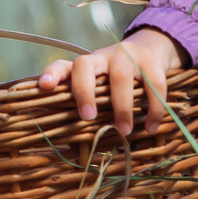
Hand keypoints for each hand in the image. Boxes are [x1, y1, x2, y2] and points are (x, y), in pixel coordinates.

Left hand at [38, 27, 191, 136]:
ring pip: (121, 76)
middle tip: (88, 117)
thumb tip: (81, 150)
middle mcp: (102, 57)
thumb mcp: (104, 88)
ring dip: (122, 106)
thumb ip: (93, 110)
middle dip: (83, 91)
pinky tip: (151, 127)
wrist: (152, 48)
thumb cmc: (120, 80)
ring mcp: (126, 56)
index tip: (43, 86)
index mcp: (86, 66)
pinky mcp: (151, 61)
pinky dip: (153, 108)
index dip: (52, 75)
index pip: (63, 66)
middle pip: (85, 65)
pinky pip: (153, 84)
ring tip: (124, 131)